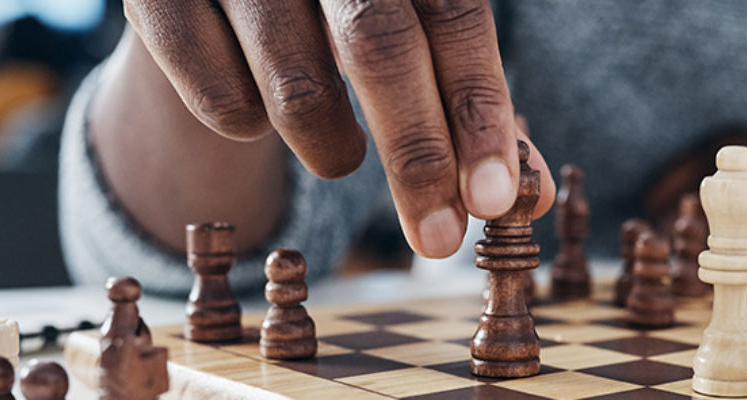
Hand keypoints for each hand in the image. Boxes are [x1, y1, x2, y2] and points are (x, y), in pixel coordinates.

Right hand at [122, 0, 553, 256]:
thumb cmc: (336, 18)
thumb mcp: (411, 39)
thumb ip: (467, 106)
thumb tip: (528, 197)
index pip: (456, 19)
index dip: (479, 112)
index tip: (497, 201)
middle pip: (379, 47)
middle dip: (418, 158)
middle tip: (442, 240)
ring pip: (295, 86)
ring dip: (332, 146)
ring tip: (342, 156)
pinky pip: (218, 101)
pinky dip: (250, 132)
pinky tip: (259, 115)